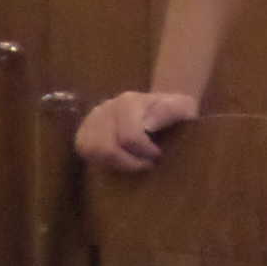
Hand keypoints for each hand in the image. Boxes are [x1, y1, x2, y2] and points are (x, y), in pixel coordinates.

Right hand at [75, 90, 200, 171]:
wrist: (158, 105)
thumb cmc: (173, 109)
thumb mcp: (183, 106)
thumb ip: (171, 111)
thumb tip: (148, 124)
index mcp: (128, 101)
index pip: (129, 137)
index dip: (145, 152)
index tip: (158, 156)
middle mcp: (105, 107)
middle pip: (107, 148)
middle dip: (129, 162)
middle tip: (146, 164)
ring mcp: (91, 119)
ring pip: (93, 151)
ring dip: (115, 163)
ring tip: (133, 163)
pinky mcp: (83, 131)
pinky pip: (85, 153)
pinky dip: (102, 161)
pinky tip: (120, 160)